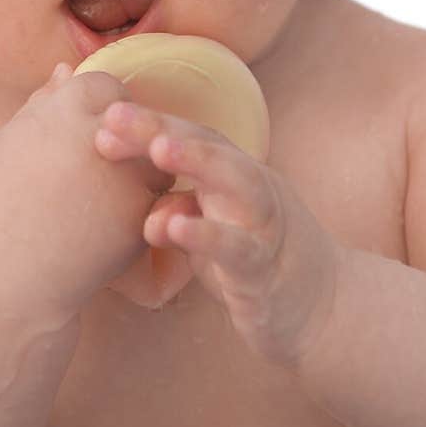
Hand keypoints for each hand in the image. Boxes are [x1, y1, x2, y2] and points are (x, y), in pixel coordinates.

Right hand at [0, 65, 175, 317]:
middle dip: (121, 144)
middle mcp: (103, 131)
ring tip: (93, 204)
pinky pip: (157, 201)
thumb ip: (43, 103)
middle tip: (84, 179)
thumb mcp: (7, 143)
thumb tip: (66, 68)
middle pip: (136, 121)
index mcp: (67, 103)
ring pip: (155, 160)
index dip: (93, 117)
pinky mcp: (142, 214)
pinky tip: (103, 230)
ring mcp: (127, 173)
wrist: (1, 276)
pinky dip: (140, 212)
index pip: (106, 87)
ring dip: (138, 175)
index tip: (72, 146)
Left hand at [95, 100, 341, 366]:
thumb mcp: (211, 234)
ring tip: (157, 147)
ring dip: (198, 160)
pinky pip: (240, 250)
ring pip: (238, 184)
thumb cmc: (253, 264)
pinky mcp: (268, 273)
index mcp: (234, 177)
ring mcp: (266, 228)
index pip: (189, 138)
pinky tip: (175, 228)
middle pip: (211, 146)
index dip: (146, 123)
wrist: (324, 313)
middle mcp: (253, 190)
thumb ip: (179, 216)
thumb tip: (145, 215)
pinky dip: (210, 236)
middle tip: (113, 114)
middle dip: (161, 127)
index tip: (100, 113)